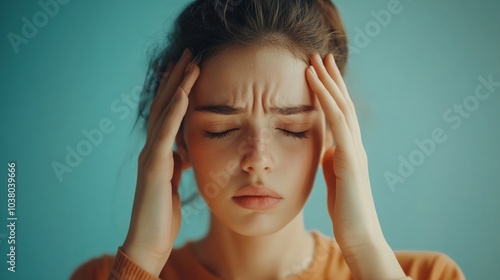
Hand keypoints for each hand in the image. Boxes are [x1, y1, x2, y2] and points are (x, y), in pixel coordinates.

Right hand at [121, 49, 198, 275]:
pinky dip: (173, 112)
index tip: (189, 68)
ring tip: (189, 63)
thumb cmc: (164, 213)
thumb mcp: (176, 181)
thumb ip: (179, 163)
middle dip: (177, 78)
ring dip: (177, 86)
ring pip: (164, 114)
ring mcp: (151, 156)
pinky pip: (164, 134)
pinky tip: (182, 93)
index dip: (177, 89)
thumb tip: (187, 151)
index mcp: (159, 151)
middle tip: (189, 54)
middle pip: (165, 106)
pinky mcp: (154, 167)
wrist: (150, 240)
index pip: (169, 113)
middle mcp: (152, 148)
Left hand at [306, 53, 405, 278]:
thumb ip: (330, 159)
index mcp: (349, 149)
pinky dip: (326, 101)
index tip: (320, 71)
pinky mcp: (350, 160)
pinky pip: (338, 123)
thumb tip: (323, 147)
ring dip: (328, 83)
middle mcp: (354, 145)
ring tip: (316, 61)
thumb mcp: (334, 177)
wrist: (358, 234)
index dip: (331, 91)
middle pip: (343, 104)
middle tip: (320, 55)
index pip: (340, 113)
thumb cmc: (345, 209)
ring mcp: (354, 151)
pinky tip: (316, 85)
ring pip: (342, 108)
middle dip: (331, 78)